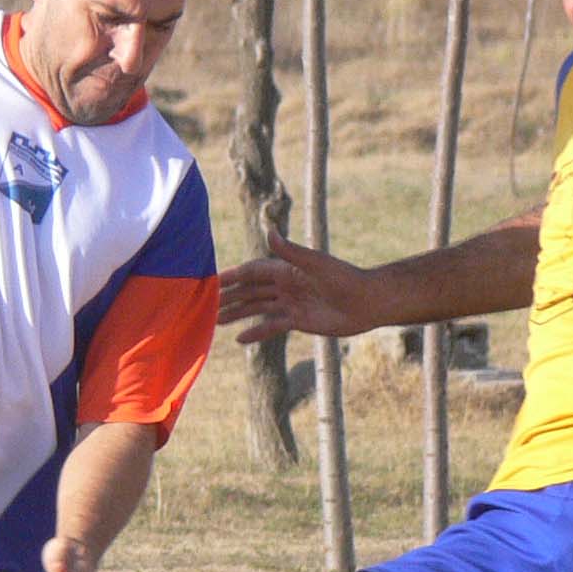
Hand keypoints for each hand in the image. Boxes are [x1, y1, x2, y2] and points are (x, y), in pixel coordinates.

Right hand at [216, 228, 377, 343]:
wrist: (367, 302)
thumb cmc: (344, 278)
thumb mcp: (316, 263)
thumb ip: (290, 251)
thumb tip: (269, 231)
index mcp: (287, 269)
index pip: (252, 271)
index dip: (233, 276)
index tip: (212, 281)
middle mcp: (286, 285)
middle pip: (251, 291)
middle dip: (230, 297)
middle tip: (205, 305)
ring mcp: (291, 303)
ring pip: (257, 308)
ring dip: (237, 314)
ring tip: (216, 322)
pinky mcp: (298, 320)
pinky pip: (272, 326)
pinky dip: (256, 333)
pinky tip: (240, 340)